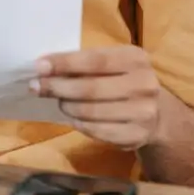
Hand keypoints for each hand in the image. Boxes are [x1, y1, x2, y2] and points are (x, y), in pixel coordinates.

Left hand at [30, 45, 162, 150]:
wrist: (157, 113)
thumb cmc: (122, 80)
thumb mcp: (111, 64)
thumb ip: (83, 63)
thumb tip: (44, 67)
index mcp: (136, 58)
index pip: (95, 60)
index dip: (65, 64)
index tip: (39, 66)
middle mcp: (145, 84)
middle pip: (91, 88)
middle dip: (59, 87)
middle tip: (37, 87)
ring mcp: (144, 113)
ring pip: (92, 112)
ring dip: (67, 107)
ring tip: (59, 102)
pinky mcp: (137, 136)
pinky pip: (98, 132)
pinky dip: (80, 124)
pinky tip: (73, 118)